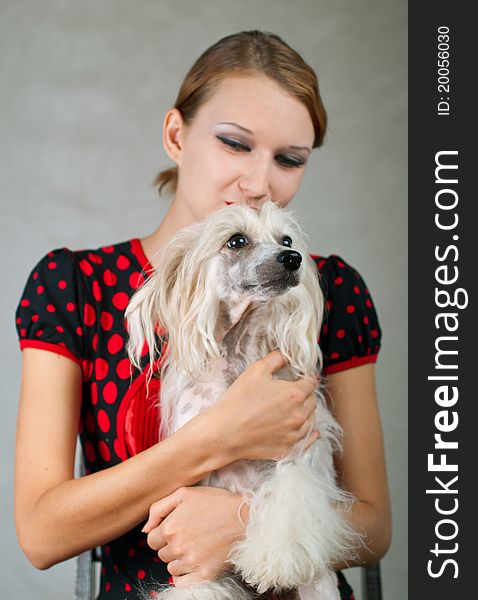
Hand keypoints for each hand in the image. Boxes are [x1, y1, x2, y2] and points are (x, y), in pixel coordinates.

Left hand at [142, 486, 247, 587]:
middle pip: (161, 554)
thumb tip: (145, 529)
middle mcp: (178, 547)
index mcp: (170, 527)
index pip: (151, 540)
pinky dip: (185, 576)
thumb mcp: (185, 494)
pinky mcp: (204, 574)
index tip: (175, 529)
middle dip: (171, 546)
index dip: (162, 534)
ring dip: (179, 559)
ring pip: (171, 568)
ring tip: (195, 545)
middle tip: (188, 535)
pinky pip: (181, 583)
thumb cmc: (216, 502)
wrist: (246, 518)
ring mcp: (191, 562)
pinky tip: (195, 562)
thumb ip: (159, 508)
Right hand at [200, 350, 318, 461]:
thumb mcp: (256, 370)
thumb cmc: (238, 401)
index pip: (310, 382)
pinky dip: (309, 435)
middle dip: (305, 394)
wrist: (224, 432)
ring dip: (306, 412)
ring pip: (310, 420)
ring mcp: (294, 434)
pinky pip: (305, 441)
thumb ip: (276, 359)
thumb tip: (287, 356)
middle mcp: (299, 415)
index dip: (303, 377)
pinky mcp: (287, 449)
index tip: (298, 377)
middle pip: (312, 401)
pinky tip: (312, 432)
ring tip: (294, 409)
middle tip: (292, 392)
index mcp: (295, 394)